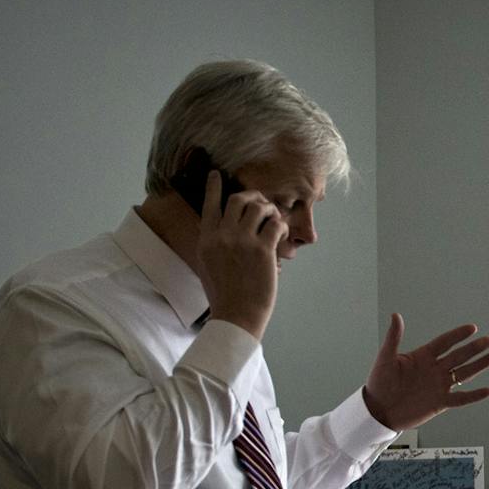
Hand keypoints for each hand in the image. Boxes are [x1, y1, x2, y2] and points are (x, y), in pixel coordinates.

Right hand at [198, 170, 285, 337]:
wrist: (235, 315)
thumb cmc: (224, 295)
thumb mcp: (208, 265)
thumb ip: (214, 244)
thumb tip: (227, 227)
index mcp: (206, 240)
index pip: (209, 205)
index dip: (213, 187)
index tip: (215, 174)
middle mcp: (222, 236)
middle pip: (238, 200)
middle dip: (253, 197)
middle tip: (262, 204)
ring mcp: (242, 242)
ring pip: (259, 208)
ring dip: (270, 211)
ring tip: (274, 221)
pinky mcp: (262, 250)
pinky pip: (275, 224)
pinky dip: (281, 226)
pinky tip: (281, 236)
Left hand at [361, 313, 488, 430]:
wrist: (378, 411)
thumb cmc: (379, 383)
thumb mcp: (385, 359)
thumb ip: (393, 338)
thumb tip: (396, 315)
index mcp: (423, 356)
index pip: (445, 343)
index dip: (458, 335)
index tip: (472, 328)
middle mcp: (434, 369)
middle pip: (459, 356)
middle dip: (474, 348)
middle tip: (488, 340)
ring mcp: (439, 386)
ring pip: (464, 373)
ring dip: (479, 366)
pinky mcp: (440, 403)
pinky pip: (460, 398)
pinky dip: (474, 395)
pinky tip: (488, 390)